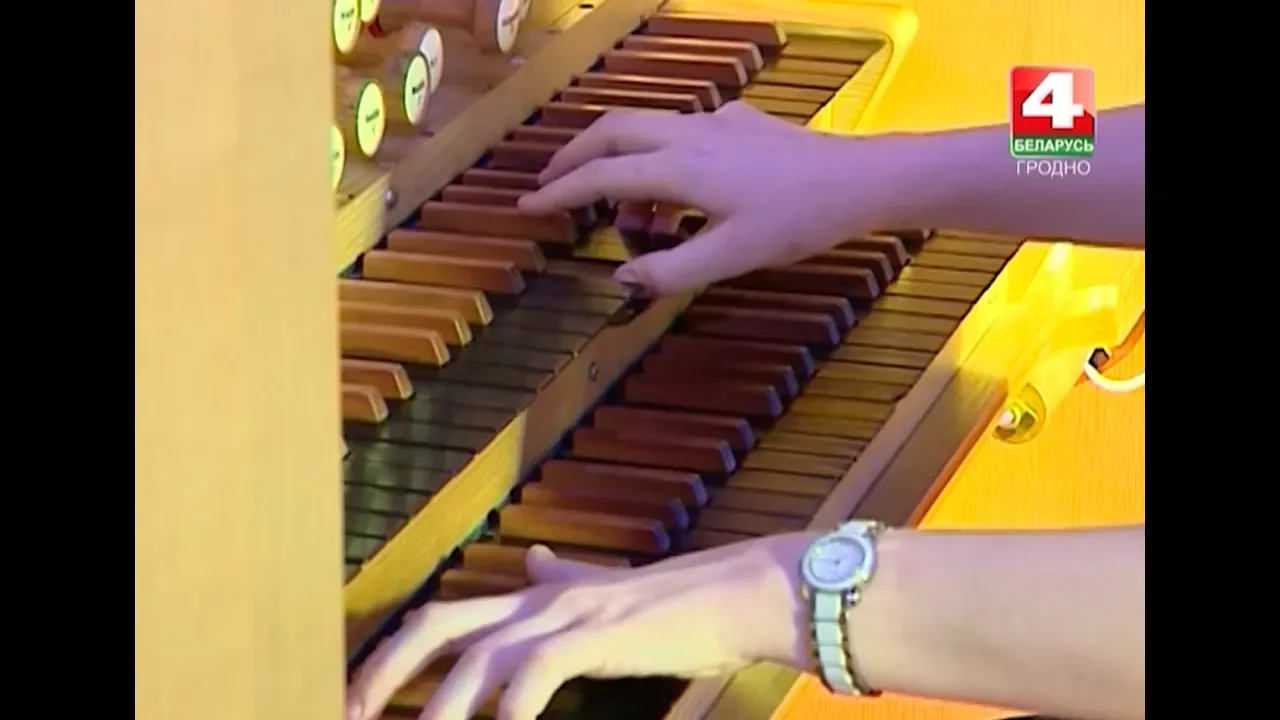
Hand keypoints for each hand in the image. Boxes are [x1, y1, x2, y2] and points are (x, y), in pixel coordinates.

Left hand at [346, 533, 816, 719]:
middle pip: (435, 625)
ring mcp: (563, 615)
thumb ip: (561, 577)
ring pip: (477, 658)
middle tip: (350, 713)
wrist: (732, 593)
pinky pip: (535, 673)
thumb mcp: (600, 589)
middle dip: (385, 671)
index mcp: (530, 596)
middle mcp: (535, 600)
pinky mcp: (594, 636)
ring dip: (442, 707)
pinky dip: (511, 709)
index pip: (440, 617)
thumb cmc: (671, 604)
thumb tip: (532, 559)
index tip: (357, 695)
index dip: (390, 654)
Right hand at [516, 102, 907, 293]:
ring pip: (646, 128)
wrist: (858, 180)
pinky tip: (680, 197)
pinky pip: (679, 133)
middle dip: (575, 157)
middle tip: (552, 187)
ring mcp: (715, 121)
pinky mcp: (739, 122)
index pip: (602, 175)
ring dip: (621, 164)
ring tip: (627, 217)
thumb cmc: (796, 222)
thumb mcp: (731, 258)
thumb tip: (620, 279)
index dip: (560, 191)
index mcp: (679, 167)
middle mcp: (688, 133)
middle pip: (612, 130)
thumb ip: (671, 271)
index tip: (528, 206)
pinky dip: (658, 161)